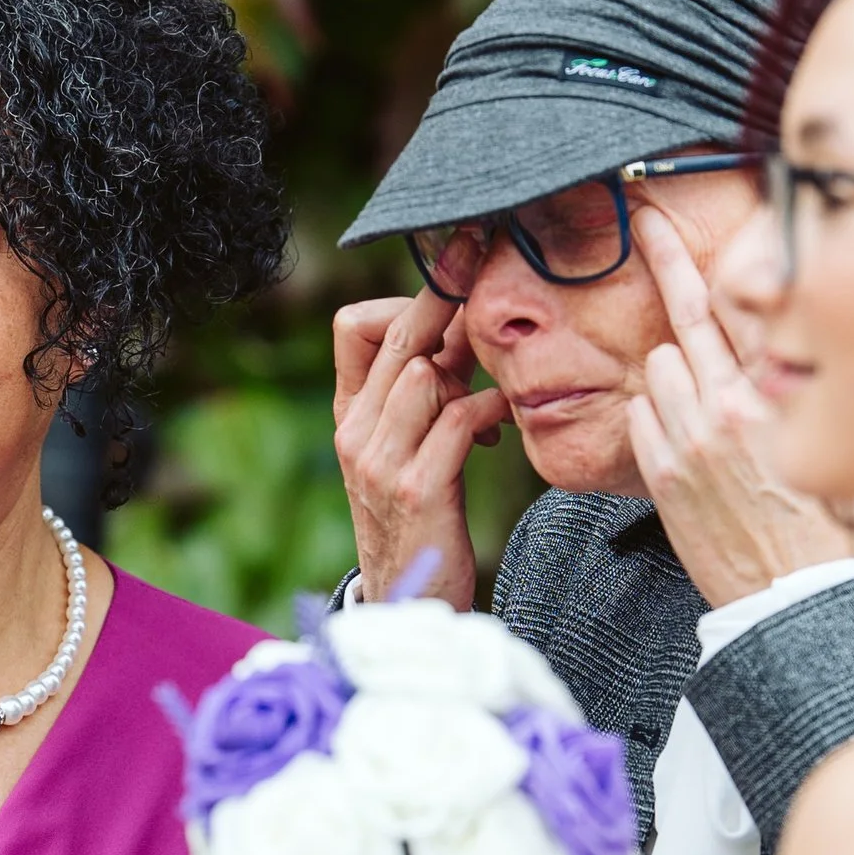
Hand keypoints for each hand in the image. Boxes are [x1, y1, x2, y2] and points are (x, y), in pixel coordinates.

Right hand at [333, 291, 505, 609]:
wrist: (406, 606)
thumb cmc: (420, 522)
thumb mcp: (407, 453)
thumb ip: (424, 400)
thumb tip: (462, 337)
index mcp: (350, 416)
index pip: (354, 327)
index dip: (405, 300)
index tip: (453, 287)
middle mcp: (355, 432)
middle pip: (396, 335)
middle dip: (444, 288)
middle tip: (483, 248)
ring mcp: (381, 462)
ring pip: (423, 372)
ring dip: (469, 369)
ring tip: (492, 388)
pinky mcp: (417, 491)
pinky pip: (456, 422)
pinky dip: (489, 411)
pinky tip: (503, 424)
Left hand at [624, 201, 853, 606]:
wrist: (794, 595)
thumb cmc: (825, 521)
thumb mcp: (828, 435)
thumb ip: (801, 383)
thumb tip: (788, 338)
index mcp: (783, 392)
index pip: (736, 304)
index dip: (695, 256)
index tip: (663, 219)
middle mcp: (734, 404)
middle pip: (686, 313)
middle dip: (666, 260)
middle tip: (645, 222)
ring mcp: (693, 438)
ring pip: (661, 365)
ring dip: (676, 372)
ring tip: (705, 405)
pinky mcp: (664, 473)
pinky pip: (642, 415)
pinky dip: (656, 416)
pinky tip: (684, 439)